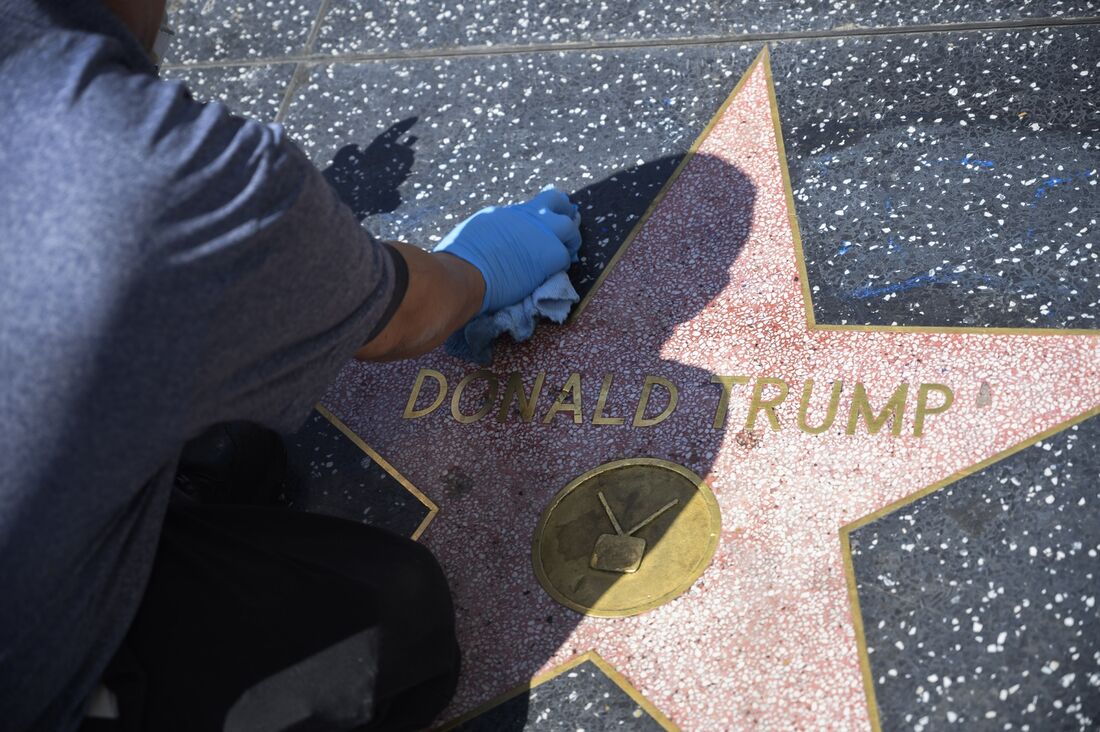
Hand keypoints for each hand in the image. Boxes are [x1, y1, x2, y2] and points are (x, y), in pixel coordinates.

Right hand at [434, 186, 581, 313]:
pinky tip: (557, 270)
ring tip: (569, 250)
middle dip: (565, 212)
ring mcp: (540, 232)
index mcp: (508, 212)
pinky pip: (566, 256)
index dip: (546, 207)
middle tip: (569, 225)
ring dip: (570, 239)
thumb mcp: (476, 231)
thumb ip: (494, 229)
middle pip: (556, 201)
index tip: (550, 213)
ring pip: (569, 226)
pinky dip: (563, 264)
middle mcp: (527, 216)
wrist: (464, 272)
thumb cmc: (458, 258)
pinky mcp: (549, 254)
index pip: (535, 202)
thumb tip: (494, 235)